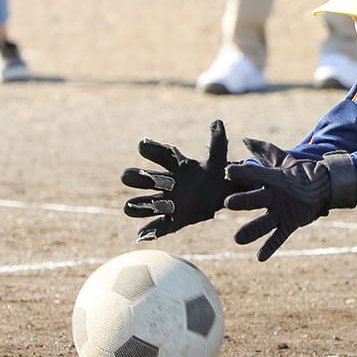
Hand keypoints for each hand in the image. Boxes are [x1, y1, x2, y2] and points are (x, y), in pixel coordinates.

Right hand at [122, 120, 231, 240]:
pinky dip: (150, 230)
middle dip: (136, 178)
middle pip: (142, 179)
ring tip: (131, 206)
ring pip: (143, 204)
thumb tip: (218, 122)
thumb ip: (217, 142)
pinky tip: (141, 235)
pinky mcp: (174, 220)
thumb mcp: (219, 158)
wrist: (225, 194)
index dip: (150, 149)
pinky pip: (159, 226)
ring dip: (138, 205)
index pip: (159, 155)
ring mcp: (168, 202)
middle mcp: (165, 182)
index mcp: (175, 165)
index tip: (142, 145)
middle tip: (131, 177)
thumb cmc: (219, 173)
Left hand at [224, 138, 356, 260]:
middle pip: (257, 199)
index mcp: (274, 178)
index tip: (227, 172)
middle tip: (228, 203)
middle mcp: (277, 195)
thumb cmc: (299, 171)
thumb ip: (262, 150)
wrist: (326, 185)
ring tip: (238, 239)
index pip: (255, 173)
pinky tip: (260, 257)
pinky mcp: (291, 223)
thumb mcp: (282, 158)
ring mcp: (285, 211)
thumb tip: (244, 139)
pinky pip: (280, 237)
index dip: (241, 172)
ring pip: (266, 222)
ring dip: (252, 231)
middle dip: (243, 201)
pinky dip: (271, 247)